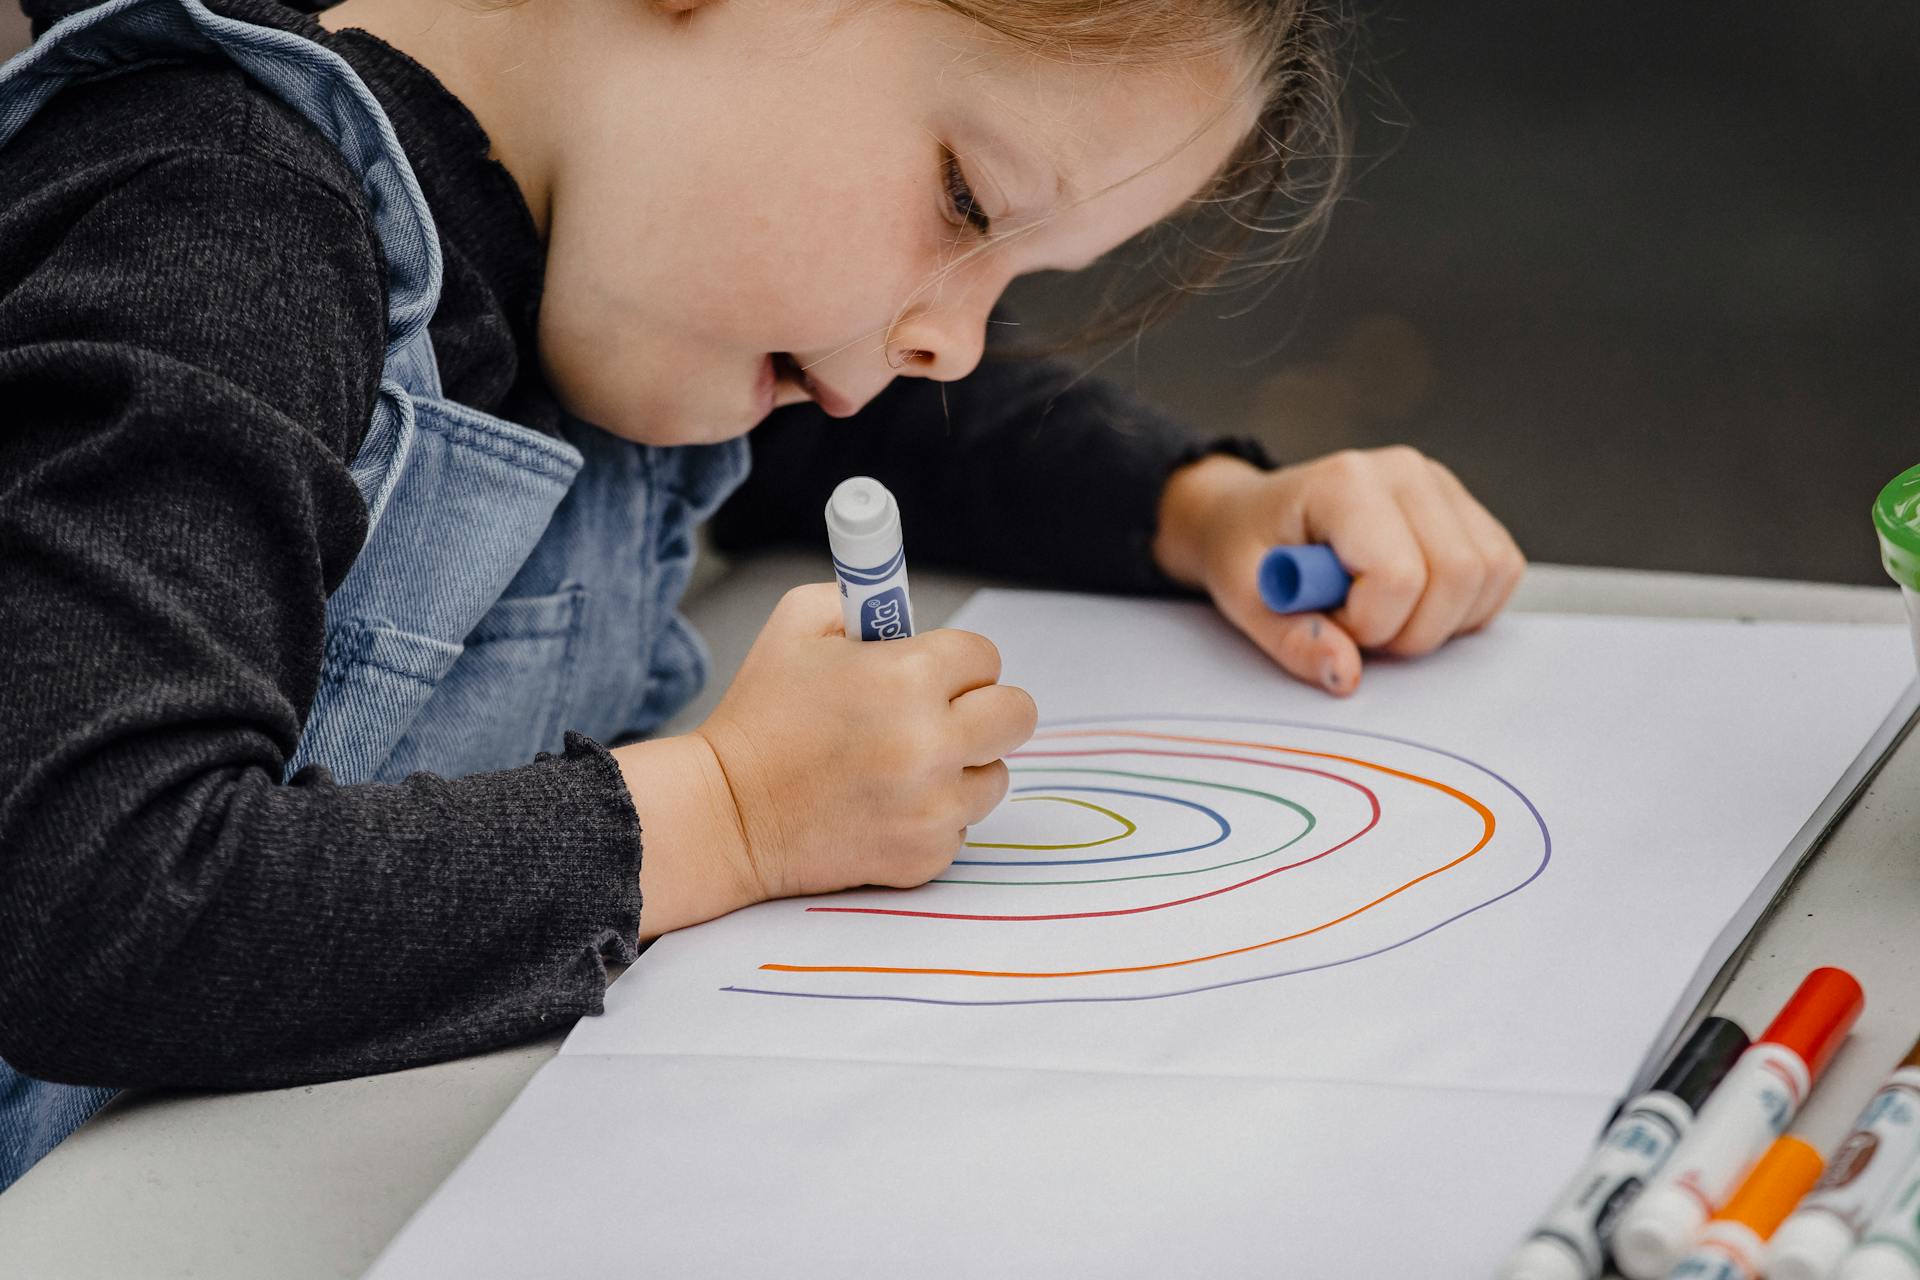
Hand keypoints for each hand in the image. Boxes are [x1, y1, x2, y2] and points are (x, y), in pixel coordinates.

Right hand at [616, 584, 1036, 937]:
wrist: (726, 815)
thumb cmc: (760, 715)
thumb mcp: (797, 623)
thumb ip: (865, 596)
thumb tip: (910, 604)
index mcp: (907, 678)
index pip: (985, 656)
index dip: (954, 662)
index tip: (927, 673)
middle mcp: (931, 745)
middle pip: (1016, 715)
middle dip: (984, 707)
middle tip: (942, 714)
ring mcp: (934, 808)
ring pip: (995, 775)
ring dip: (962, 765)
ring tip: (902, 764)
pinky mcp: (926, 857)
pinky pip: (962, 825)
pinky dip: (933, 815)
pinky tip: (884, 805)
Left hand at [1153, 447, 1525, 694]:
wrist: (1251, 516)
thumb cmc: (1246, 549)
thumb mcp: (1245, 599)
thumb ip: (1292, 640)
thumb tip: (1346, 675)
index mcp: (1346, 481)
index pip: (1399, 575)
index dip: (1367, 623)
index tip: (1329, 620)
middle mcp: (1405, 471)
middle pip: (1457, 576)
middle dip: (1409, 631)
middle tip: (1356, 627)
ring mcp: (1442, 486)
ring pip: (1488, 575)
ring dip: (1440, 622)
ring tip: (1381, 613)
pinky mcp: (1464, 509)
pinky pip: (1501, 573)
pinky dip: (1464, 609)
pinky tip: (1414, 605)